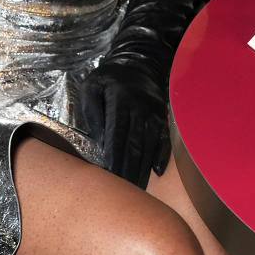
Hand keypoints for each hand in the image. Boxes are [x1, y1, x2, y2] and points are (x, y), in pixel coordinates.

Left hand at [80, 57, 169, 190]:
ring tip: (136, 188)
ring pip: (148, 146)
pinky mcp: (161, 118)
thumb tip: (97, 136)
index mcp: (120, 101)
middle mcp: (139, 109)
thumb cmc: (110, 77)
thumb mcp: (91, 85)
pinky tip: (156, 172)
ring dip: (143, 168)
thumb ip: (90, 109)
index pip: (117, 133)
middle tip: (123, 191)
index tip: (109, 175)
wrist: (140, 63)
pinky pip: (164, 139)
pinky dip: (161, 156)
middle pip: (134, 144)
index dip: (114, 155)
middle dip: (128, 169)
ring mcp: (153, 114)